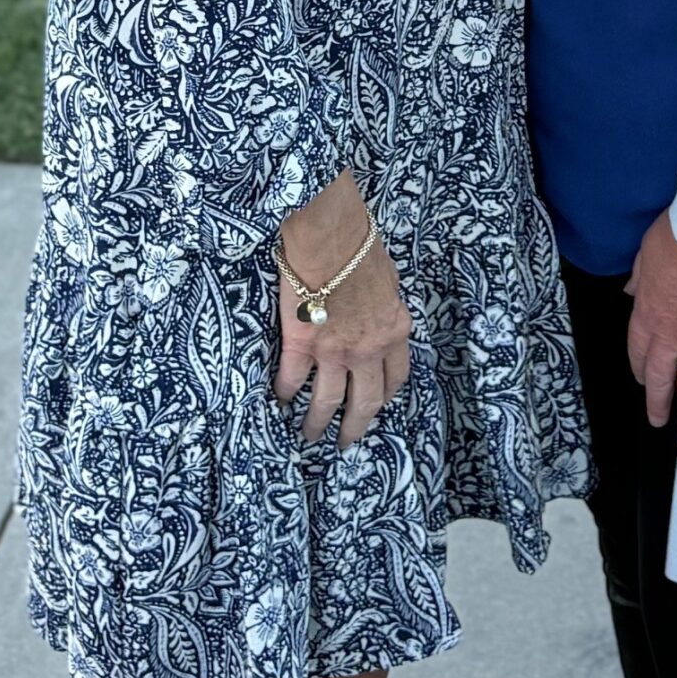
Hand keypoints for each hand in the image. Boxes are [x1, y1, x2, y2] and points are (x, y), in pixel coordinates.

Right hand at [273, 172, 411, 447]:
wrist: (330, 235)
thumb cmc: (360, 245)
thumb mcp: (388, 279)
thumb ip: (384, 306)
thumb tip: (378, 312)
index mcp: (394, 331)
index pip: (396, 376)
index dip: (386, 396)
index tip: (377, 405)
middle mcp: (368, 350)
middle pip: (366, 401)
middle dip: (356, 426)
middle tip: (345, 443)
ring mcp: (334, 352)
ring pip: (328, 400)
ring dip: (318, 422)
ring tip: (310, 436)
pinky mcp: (301, 345)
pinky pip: (292, 379)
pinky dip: (285, 393)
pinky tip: (280, 401)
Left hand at [626, 208, 676, 440]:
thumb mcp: (647, 251)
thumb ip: (640, 276)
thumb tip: (631, 291)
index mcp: (648, 312)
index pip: (639, 349)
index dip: (640, 368)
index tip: (642, 380)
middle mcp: (670, 333)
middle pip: (661, 376)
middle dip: (657, 402)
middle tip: (657, 421)